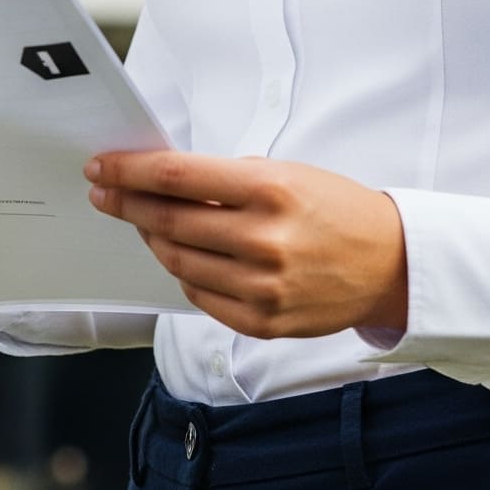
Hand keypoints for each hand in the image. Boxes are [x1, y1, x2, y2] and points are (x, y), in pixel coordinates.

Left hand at [83, 148, 407, 339]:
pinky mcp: (263, 322)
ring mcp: (263, 287)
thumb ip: (227, 179)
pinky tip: (182, 256)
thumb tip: (164, 179)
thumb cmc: (335, 208)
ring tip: (145, 222)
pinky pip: (201, 296)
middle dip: (127, 204)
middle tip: (105, 193)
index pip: (178, 178)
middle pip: (169, 222)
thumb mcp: (287, 173)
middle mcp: (264, 240)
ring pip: (178, 262)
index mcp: (270, 190)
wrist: (388, 263)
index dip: (130, 172)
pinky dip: (184, 273)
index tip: (101, 167)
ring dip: (152, 240)